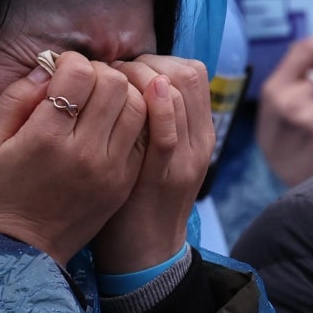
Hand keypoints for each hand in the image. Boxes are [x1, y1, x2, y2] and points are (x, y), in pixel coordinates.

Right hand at [0, 51, 146, 265]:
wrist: (21, 251)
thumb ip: (14, 98)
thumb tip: (46, 68)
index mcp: (47, 139)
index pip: (81, 74)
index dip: (71, 61)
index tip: (60, 69)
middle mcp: (85, 152)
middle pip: (114, 85)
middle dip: (98, 71)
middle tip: (81, 81)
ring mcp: (111, 169)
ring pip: (138, 106)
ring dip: (121, 91)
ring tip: (101, 96)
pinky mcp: (124, 182)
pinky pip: (144, 135)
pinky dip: (133, 118)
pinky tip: (112, 120)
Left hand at [92, 55, 213, 273]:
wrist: (146, 252)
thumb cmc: (140, 194)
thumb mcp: (158, 150)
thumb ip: (157, 117)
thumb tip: (137, 77)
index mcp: (200, 131)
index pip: (192, 71)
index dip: (158, 60)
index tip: (129, 71)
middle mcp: (199, 140)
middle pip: (186, 73)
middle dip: (147, 63)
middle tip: (117, 77)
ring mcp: (185, 158)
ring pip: (178, 92)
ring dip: (140, 77)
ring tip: (113, 88)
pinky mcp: (163, 176)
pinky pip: (167, 132)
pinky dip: (156, 107)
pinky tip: (138, 97)